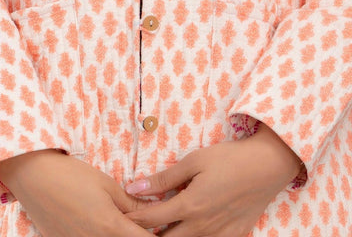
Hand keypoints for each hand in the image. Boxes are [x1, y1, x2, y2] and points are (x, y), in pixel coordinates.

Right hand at [0, 149, 153, 236]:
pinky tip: (102, 226)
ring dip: (121, 236)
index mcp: (112, 228)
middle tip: (149, 226)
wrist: (33, 177)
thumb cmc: (72, 175)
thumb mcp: (107, 185)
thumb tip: (154, 210)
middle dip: (140, 236)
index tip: (168, 230)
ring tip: (122, 223)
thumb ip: (132, 203)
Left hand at [123, 123, 303, 236]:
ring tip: (159, 228)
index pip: (150, 219)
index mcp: (189, 206)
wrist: (268, 166)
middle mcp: (202, 227)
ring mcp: (218, 235)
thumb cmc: (230, 158)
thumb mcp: (194, 161)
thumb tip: (134, 187)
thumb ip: (164, 178)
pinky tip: (188, 228)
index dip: (131, 219)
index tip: (118, 216)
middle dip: (148, 235)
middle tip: (134, 227)